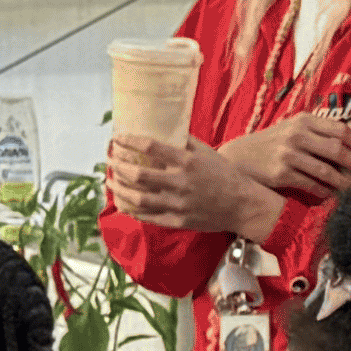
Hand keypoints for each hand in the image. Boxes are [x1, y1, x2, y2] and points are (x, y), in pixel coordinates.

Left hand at [103, 134, 285, 239]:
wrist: (242, 205)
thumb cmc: (225, 175)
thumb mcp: (207, 152)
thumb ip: (184, 142)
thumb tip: (165, 129)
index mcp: (187, 161)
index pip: (151, 148)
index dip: (129, 142)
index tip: (116, 139)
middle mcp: (180, 183)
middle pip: (139, 175)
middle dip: (118, 166)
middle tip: (109, 160)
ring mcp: (178, 205)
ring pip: (139, 198)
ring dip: (120, 190)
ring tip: (110, 181)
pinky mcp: (177, 221)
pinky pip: (148, 217)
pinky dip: (132, 210)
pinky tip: (123, 202)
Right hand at [219, 109, 350, 201]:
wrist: (239, 158)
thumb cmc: (270, 145)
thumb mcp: (291, 130)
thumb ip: (315, 133)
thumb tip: (346, 142)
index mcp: (304, 121)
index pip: (340, 130)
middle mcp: (298, 134)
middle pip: (338, 149)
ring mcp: (289, 153)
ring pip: (327, 170)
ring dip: (346, 183)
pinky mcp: (282, 173)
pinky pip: (311, 184)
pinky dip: (325, 192)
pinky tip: (334, 197)